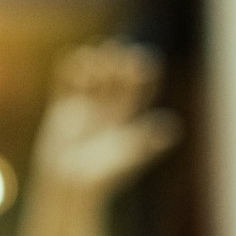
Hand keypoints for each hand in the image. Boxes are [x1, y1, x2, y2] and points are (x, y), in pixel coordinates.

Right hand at [35, 42, 179, 193]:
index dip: (142, 77)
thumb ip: (148, 140)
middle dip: (118, 65)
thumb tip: (173, 126)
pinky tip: (75, 57)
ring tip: (99, 52)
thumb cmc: (101, 177)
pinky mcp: (62, 110)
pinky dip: (69, 70)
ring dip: (95, 64)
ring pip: (91, 78)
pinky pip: (65, 84)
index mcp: (125, 121)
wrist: (68, 186)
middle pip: (115, 81)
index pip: (137, 92)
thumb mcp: (127, 156)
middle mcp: (105, 111)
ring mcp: (83, 108)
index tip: (145, 63)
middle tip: (123, 50)